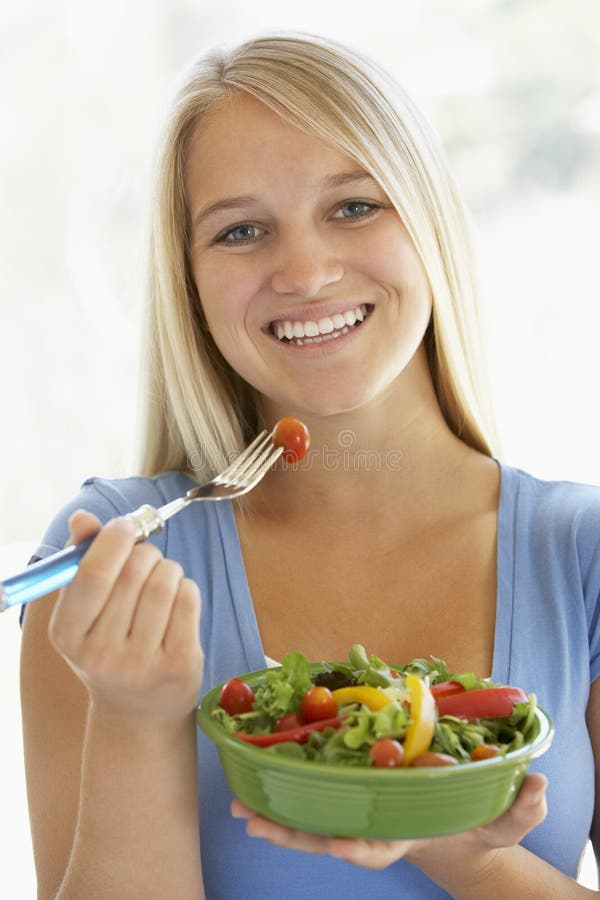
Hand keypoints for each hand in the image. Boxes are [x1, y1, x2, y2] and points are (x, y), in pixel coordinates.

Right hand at [48, 510, 203, 726]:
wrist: (138, 711)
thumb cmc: (109, 647)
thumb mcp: (84, 613)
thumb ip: (81, 560)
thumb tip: (83, 518)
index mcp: (68, 635)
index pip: (93, 575)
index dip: (113, 540)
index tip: (125, 526)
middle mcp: (102, 654)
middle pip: (134, 572)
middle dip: (145, 553)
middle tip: (145, 560)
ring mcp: (143, 663)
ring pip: (165, 582)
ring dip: (168, 569)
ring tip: (162, 582)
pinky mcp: (180, 664)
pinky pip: (189, 599)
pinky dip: (186, 588)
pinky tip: (177, 602)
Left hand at [231, 772, 546, 874]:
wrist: (453, 826)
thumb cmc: (475, 823)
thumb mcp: (502, 822)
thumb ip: (519, 809)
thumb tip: (536, 786)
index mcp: (406, 834)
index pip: (381, 847)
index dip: (360, 848)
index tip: (342, 846)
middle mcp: (373, 826)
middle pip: (327, 836)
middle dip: (290, 833)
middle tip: (253, 822)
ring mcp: (357, 813)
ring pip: (311, 820)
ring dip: (274, 813)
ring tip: (237, 806)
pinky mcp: (349, 794)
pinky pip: (314, 793)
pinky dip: (286, 787)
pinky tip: (257, 777)